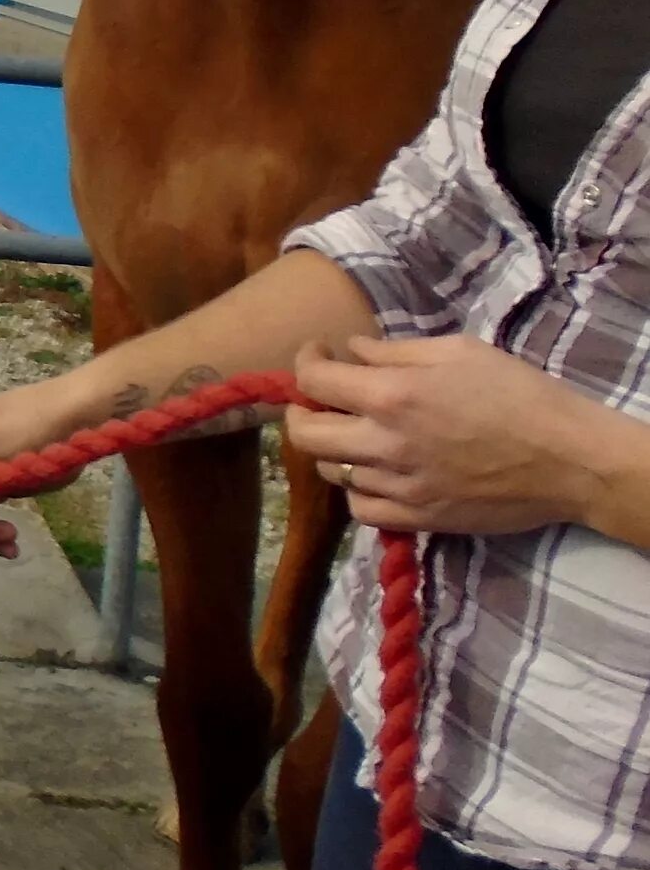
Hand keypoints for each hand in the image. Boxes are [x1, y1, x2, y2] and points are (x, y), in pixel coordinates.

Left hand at [287, 334, 609, 535]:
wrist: (569, 459)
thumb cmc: (520, 394)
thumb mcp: (458, 352)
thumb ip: (395, 351)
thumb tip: (352, 351)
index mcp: (393, 396)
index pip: (313, 381)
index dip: (305, 361)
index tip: (318, 353)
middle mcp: (386, 444)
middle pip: (305, 433)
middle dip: (300, 410)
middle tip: (318, 398)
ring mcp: (401, 486)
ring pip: (331, 472)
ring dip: (332, 448)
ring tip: (352, 433)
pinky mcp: (420, 518)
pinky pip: (362, 510)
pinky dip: (358, 491)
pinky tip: (374, 474)